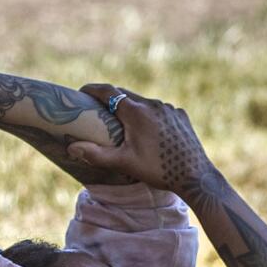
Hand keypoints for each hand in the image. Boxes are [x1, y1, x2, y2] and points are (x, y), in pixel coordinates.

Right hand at [67, 85, 221, 201]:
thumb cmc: (158, 170)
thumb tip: (71, 147)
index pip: (108, 92)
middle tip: (97, 107)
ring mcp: (169, 108)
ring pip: (144, 102)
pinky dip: (149, 115)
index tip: (81, 92)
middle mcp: (153, 104)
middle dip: (109, 98)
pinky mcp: (181, 116)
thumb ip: (96, 155)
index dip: (92, 89)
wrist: (195, 176)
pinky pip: (160, 110)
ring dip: (131, 106)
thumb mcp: (124, 163)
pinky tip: (147, 129)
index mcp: (136, 112)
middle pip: (125, 94)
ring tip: (122, 120)